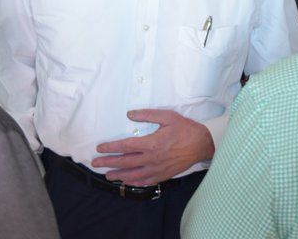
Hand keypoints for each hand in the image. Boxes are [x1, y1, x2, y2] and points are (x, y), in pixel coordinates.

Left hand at [92, 109, 214, 186]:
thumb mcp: (167, 116)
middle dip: (108, 163)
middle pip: (125, 162)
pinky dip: (134, 182)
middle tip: (95, 164)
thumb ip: (147, 115)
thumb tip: (130, 114)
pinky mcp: (163, 175)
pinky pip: (145, 181)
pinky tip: (128, 182)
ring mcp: (157, 169)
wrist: (202, 144)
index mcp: (151, 143)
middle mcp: (151, 158)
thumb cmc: (185, 129)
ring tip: (108, 175)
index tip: (100, 148)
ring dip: (119, 175)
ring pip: (133, 174)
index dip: (110, 147)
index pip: (125, 146)